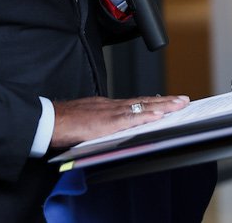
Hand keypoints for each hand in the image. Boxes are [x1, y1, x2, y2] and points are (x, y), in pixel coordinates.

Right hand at [50, 95, 188, 148]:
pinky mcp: (106, 122)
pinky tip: (159, 116)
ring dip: (163, 106)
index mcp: (106, 106)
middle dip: (166, 101)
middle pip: (143, 101)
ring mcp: (110, 112)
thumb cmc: (62, 123)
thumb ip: (102, 124)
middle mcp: (111, 105)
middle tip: (184, 100)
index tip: (168, 102)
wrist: (48, 120)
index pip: (135, 102)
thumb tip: (113, 132)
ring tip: (180, 105)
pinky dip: (146, 117)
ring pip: (141, 107)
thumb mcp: (87, 120)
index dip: (153, 102)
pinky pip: (130, 119)